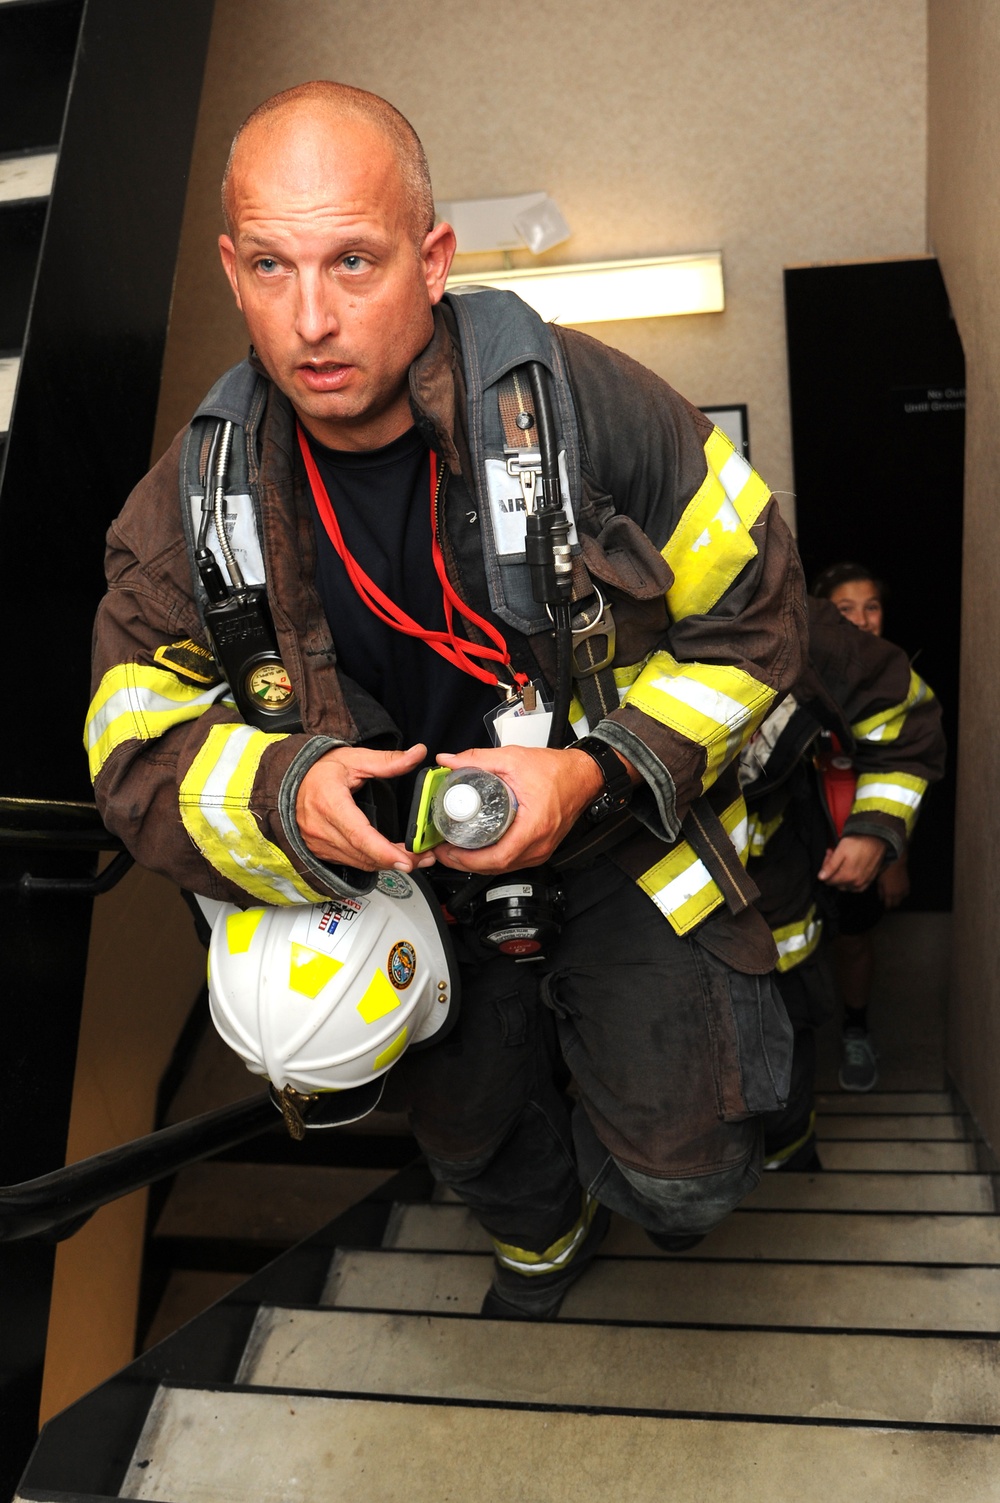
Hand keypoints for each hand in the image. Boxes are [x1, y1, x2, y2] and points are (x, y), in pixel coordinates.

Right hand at [295, 743, 434, 871]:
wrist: (288, 781)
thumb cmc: (318, 769)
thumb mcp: (354, 758)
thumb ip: (388, 761)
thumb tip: (417, 753)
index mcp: (329, 803)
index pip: (359, 834)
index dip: (383, 851)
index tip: (406, 859)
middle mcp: (321, 828)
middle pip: (363, 854)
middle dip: (396, 860)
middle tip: (424, 858)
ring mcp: (319, 843)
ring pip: (359, 863)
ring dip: (387, 864)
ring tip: (415, 859)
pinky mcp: (321, 851)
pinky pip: (351, 862)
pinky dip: (372, 863)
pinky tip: (390, 858)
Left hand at [432, 744, 625, 872]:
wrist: (583, 775)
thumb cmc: (558, 771)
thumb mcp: (513, 759)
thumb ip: (478, 759)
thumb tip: (449, 761)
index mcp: (534, 827)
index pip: (498, 857)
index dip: (468, 860)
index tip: (449, 851)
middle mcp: (539, 844)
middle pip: (497, 867)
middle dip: (466, 863)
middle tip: (444, 851)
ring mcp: (542, 849)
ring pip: (504, 866)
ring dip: (478, 863)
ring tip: (456, 851)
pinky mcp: (541, 847)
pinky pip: (514, 860)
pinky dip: (493, 858)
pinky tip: (479, 850)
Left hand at [818, 834, 888, 891]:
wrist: (876, 838)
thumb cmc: (858, 842)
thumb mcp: (840, 850)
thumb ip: (830, 866)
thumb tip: (821, 877)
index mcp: (847, 876)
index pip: (827, 880)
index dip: (825, 868)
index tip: (829, 856)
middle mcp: (855, 882)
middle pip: (836, 883)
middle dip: (832, 871)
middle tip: (835, 856)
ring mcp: (863, 882)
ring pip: (845, 885)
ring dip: (841, 875)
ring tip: (843, 862)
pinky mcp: (869, 880)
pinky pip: (856, 887)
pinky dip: (851, 881)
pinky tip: (851, 870)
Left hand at [878, 850, 909, 907]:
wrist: (896, 863)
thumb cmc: (885, 871)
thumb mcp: (879, 882)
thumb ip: (880, 892)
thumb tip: (881, 898)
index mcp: (889, 893)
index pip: (889, 905)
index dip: (887, 907)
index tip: (885, 907)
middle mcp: (897, 894)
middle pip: (896, 904)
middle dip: (892, 905)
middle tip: (889, 902)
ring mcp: (904, 890)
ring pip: (901, 899)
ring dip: (898, 899)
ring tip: (894, 896)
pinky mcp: (908, 886)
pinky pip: (905, 894)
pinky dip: (902, 894)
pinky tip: (899, 891)